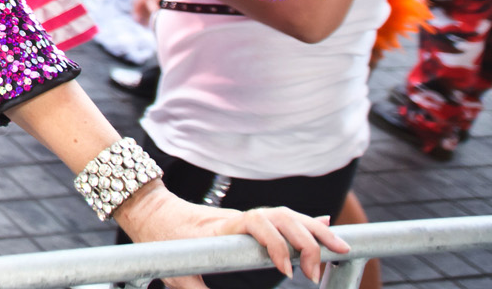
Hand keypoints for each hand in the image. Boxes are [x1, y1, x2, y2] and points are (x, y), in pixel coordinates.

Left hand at [118, 181, 347, 286]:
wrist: (151, 212)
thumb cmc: (161, 240)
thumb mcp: (172, 268)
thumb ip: (192, 287)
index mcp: (222, 227)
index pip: (257, 223)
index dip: (276, 244)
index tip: (287, 273)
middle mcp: (238, 218)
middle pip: (281, 217)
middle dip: (307, 241)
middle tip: (318, 274)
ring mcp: (245, 218)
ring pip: (286, 215)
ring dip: (314, 232)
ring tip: (340, 250)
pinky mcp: (248, 222)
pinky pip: (281, 219)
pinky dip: (305, 224)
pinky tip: (325, 229)